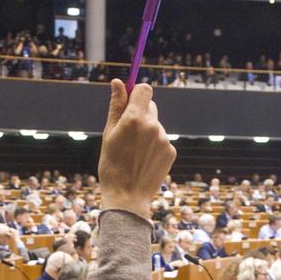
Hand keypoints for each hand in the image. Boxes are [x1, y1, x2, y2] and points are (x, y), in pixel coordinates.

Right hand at [97, 80, 174, 220]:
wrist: (127, 197)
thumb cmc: (112, 165)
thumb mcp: (109, 134)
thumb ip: (116, 106)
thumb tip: (118, 82)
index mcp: (135, 119)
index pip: (144, 89)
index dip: (136, 93)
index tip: (129, 100)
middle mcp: (153, 126)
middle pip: (150, 106)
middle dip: (139, 113)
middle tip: (127, 133)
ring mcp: (164, 139)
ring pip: (155, 125)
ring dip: (146, 132)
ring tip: (134, 152)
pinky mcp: (171, 151)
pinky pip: (161, 140)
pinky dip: (154, 145)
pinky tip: (143, 160)